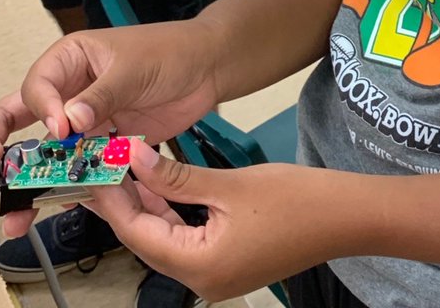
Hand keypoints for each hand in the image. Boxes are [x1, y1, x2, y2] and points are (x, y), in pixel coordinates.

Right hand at [0, 20, 222, 236]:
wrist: (208, 68)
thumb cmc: (171, 52)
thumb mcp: (135, 68)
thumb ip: (102, 94)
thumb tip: (68, 121)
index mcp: (70, 59)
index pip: (37, 85)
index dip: (42, 110)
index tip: (61, 128)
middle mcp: (70, 90)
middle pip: (19, 117)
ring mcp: (85, 120)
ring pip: (47, 151)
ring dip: (30, 181)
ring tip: (16, 217)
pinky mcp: (104, 143)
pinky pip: (79, 167)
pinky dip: (69, 187)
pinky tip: (59, 209)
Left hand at [85, 140, 342, 300]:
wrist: (346, 216)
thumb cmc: (295, 200)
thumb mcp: (229, 185)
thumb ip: (176, 177)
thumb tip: (133, 159)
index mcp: (199, 267)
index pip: (138, 234)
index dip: (113, 201)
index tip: (93, 171)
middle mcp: (202, 281)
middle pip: (148, 241)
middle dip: (125, 204)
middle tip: (102, 168)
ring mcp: (216, 276)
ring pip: (167, 240)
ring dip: (149, 207)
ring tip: (124, 172)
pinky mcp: (229, 264)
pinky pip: (187, 240)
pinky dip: (173, 214)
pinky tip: (161, 188)